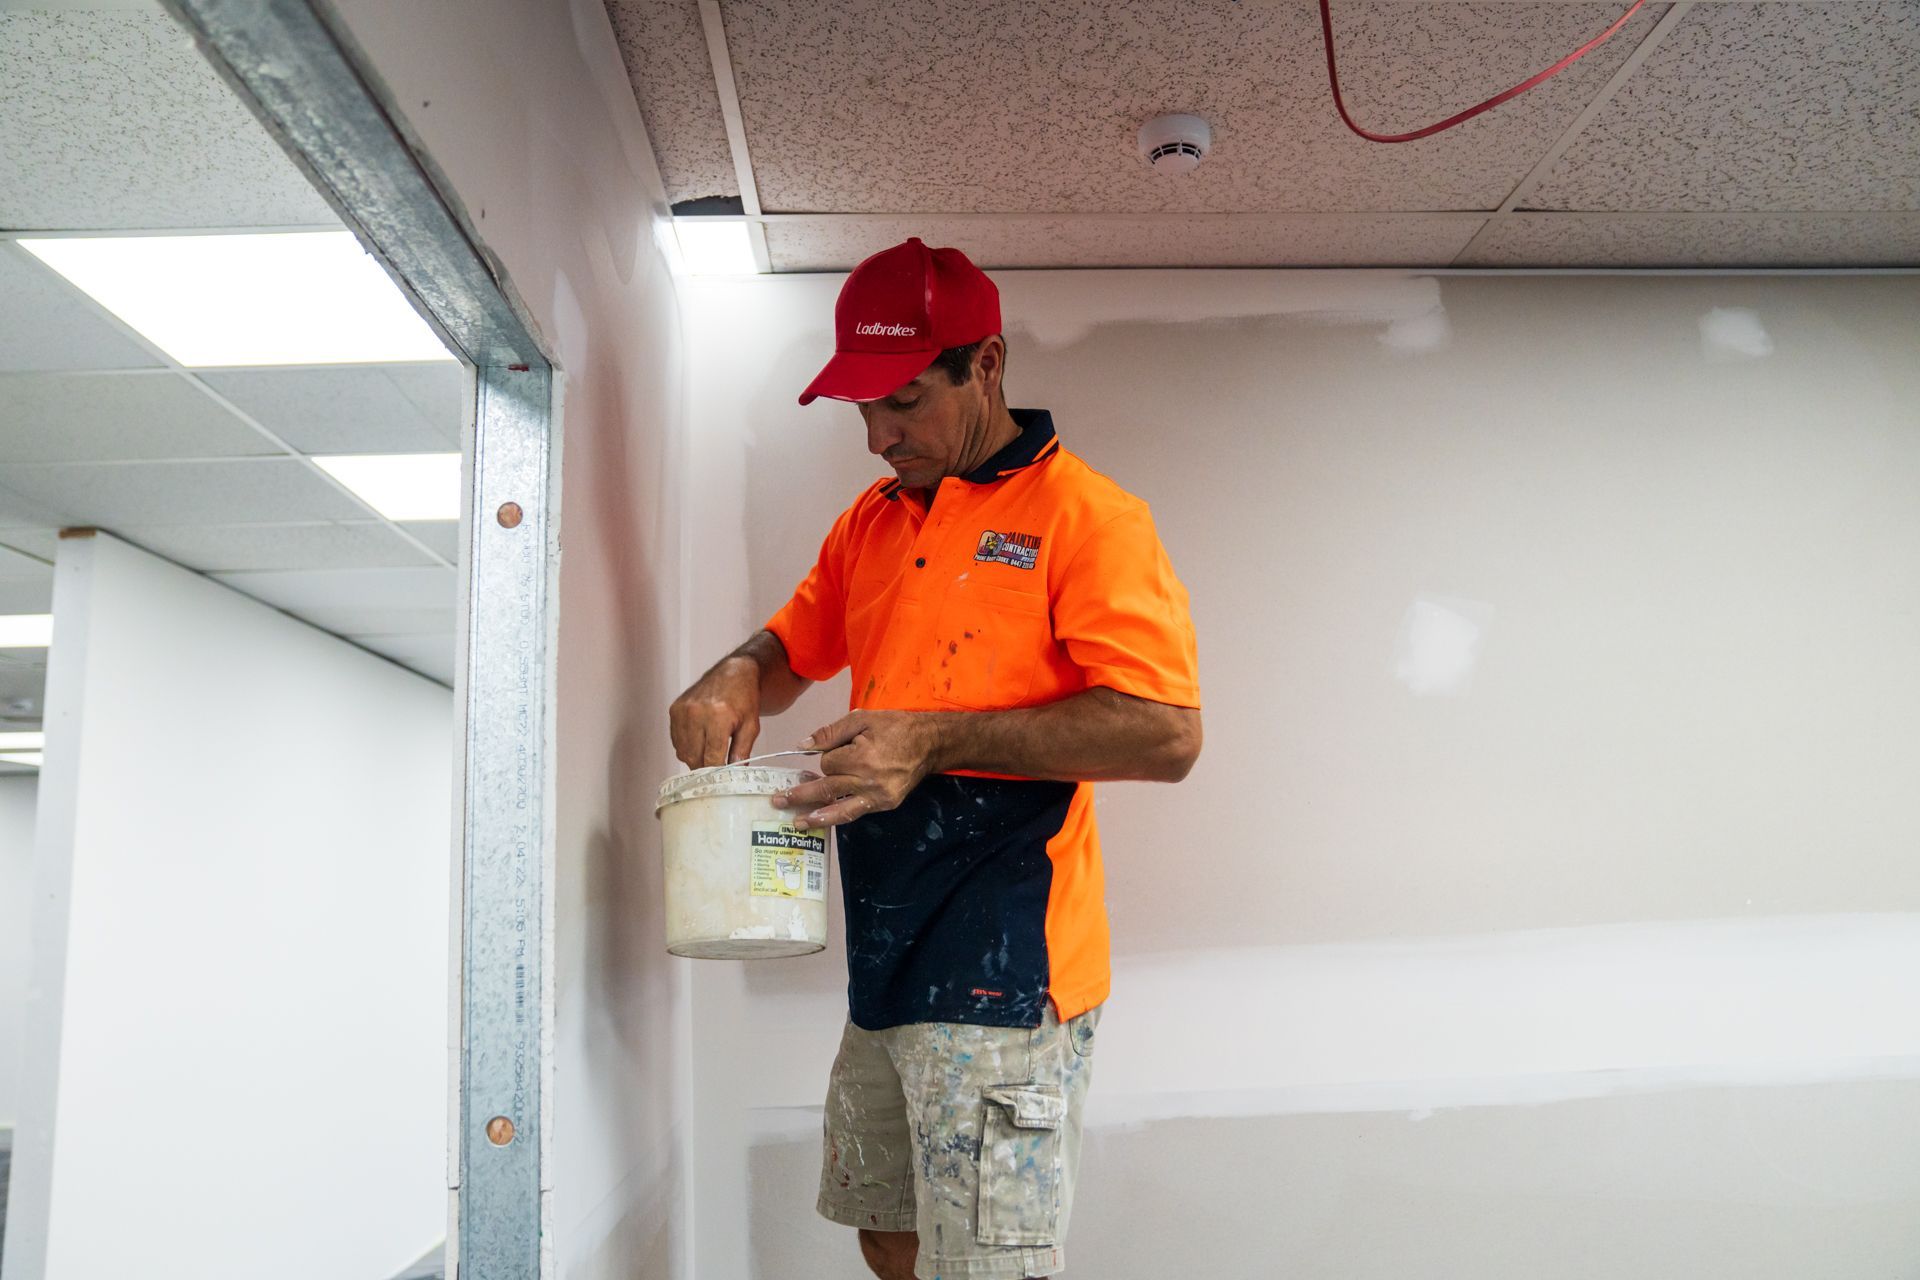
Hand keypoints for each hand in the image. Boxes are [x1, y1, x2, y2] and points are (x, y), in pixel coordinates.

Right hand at [668, 656, 761, 768]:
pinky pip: (676, 740)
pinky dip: (686, 747)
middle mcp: (696, 713)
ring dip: (695, 759)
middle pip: (694, 757)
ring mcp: (682, 711)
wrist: (732, 673)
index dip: (717, 774)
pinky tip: (700, 742)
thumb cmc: (744, 699)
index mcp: (718, 717)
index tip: (721, 783)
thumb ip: (742, 752)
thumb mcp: (751, 726)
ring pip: (683, 752)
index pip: (712, 758)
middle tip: (716, 772)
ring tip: (709, 755)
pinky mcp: (675, 709)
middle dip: (705, 769)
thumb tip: (735, 775)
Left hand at [770, 709, 945, 829]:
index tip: (836, 752)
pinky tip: (821, 821)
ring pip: (839, 809)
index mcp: (861, 756)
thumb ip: (830, 732)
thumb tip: (802, 745)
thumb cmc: (895, 727)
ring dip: (815, 817)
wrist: (929, 743)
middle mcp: (868, 780)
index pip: (827, 763)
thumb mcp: (862, 719)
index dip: (826, 758)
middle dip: (800, 794)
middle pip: (826, 788)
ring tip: (796, 822)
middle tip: (778, 800)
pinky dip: (837, 817)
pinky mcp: (885, 804)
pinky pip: (856, 813)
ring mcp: (878, 796)